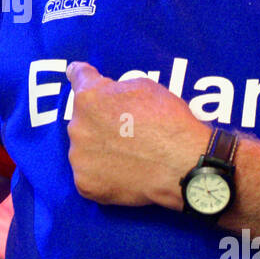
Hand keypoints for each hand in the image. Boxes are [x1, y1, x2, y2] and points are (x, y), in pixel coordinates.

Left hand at [65, 61, 206, 209]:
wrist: (182, 164)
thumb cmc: (168, 122)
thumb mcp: (144, 87)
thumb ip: (116, 89)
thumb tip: (107, 96)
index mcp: (89, 98)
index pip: (78, 77)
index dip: (83, 75)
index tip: (80, 74)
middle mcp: (77, 126)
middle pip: (83, 119)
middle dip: (98, 122)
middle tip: (125, 132)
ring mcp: (79, 158)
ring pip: (84, 149)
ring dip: (99, 150)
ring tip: (127, 156)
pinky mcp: (85, 184)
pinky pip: (90, 176)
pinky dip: (103, 175)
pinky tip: (124, 174)